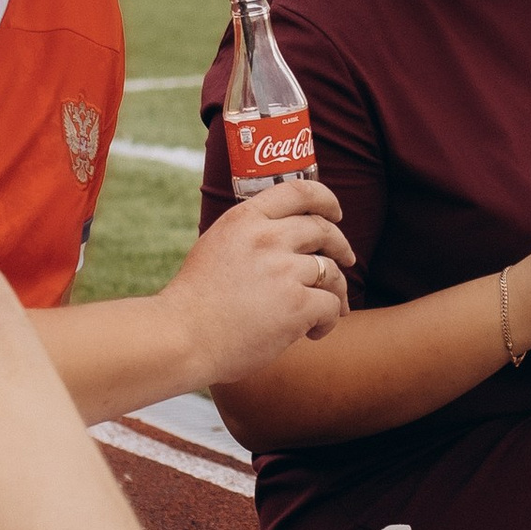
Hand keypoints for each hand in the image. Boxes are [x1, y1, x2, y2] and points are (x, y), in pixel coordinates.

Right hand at [169, 183, 355, 383]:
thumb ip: (247, 236)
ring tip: (330, 308)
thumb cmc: (194, 302)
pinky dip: (329, 321)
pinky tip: (313, 333)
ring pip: (333, 272)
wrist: (183, 338)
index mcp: (245, 219)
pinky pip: (332, 306)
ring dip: (337, 291)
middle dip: (341, 246)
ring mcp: (284, 270)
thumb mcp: (215, 247)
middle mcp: (267, 238)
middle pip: (323, 230)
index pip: (298, 191)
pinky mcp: (297, 305)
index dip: (325, 199)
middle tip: (347, 259)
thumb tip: (282, 238)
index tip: (336, 212)